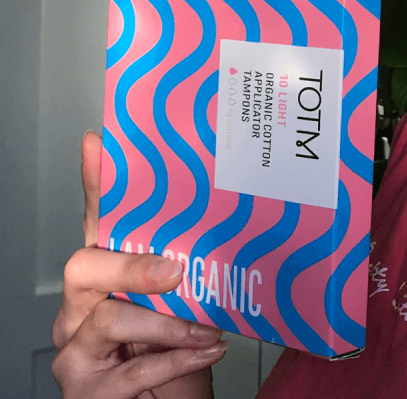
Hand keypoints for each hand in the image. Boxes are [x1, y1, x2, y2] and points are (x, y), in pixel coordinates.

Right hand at [51, 131, 227, 398]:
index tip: (99, 143)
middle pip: (84, 267)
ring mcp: (77, 351)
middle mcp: (80, 309)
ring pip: (110, 321)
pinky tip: (206, 350)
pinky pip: (131, 372)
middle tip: (175, 270)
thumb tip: (218, 206)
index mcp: (104, 277)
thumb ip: (189, 258)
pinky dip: (176, 361)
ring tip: (205, 327)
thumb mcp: (185, 299)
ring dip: (166, 324)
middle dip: (131, 267)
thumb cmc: (177, 349)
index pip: (95, 221)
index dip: (94, 183)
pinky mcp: (87, 391)